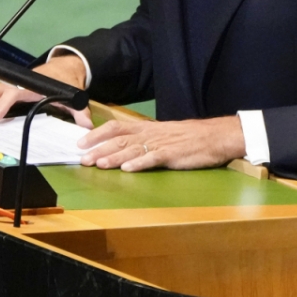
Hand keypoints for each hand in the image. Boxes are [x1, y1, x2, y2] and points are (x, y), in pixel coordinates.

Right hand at [0, 54, 91, 127]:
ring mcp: (11, 85)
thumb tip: (87, 126)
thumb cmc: (65, 82)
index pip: (14, 94)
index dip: (4, 105)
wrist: (63, 68)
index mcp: (31, 87)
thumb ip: (80, 112)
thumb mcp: (74, 96)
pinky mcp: (7, 87)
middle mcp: (18, 84)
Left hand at [76, 115, 245, 171]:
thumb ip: (144, 139)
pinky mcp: (173, 154)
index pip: (116, 127)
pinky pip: (153, 158)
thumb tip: (124, 147)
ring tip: (99, 164)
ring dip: (113, 157)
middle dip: (98, 149)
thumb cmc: (190, 137)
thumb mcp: (163, 134)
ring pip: (132, 149)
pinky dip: (139, 164)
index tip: (80, 142)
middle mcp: (150, 134)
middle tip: (82, 159)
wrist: (216, 136)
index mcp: (146, 128)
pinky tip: (128, 170)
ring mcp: (161, 144)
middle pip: (119, 139)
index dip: (97, 134)